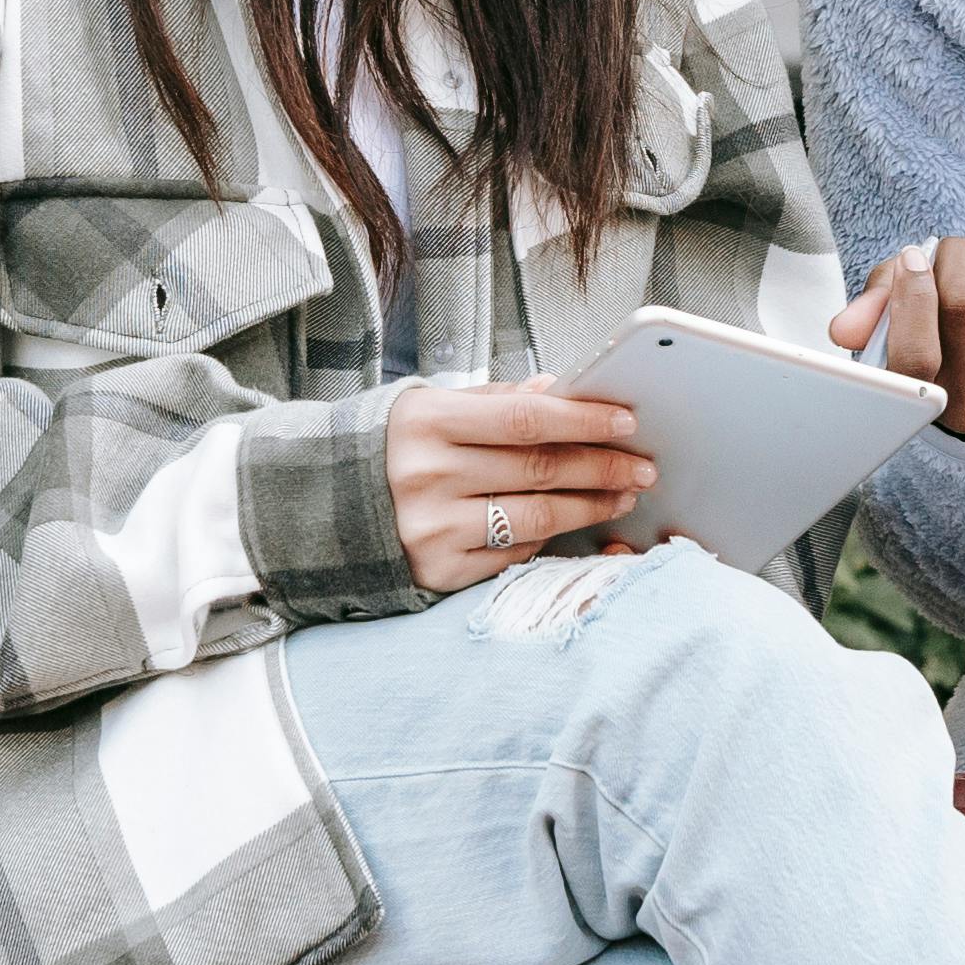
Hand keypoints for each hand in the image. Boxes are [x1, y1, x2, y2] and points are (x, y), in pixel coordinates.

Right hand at [387, 382, 655, 592]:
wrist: (324, 509)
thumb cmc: (395, 449)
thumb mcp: (432, 409)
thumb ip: (496, 401)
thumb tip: (559, 392)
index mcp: (426, 421)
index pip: (527, 418)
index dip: (584, 420)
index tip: (627, 421)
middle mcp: (426, 475)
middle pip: (539, 468)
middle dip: (602, 466)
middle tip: (641, 466)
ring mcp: (431, 528)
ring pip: (537, 517)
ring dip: (589, 506)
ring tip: (620, 495)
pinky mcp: (438, 571)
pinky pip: (513, 553)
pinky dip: (546, 538)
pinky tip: (566, 524)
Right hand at [830, 234, 964, 440]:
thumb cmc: (939, 334)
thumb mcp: (897, 319)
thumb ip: (870, 314)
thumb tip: (843, 329)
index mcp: (918, 398)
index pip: (915, 356)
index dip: (913, 296)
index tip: (913, 258)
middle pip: (964, 310)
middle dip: (957, 263)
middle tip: (954, 255)